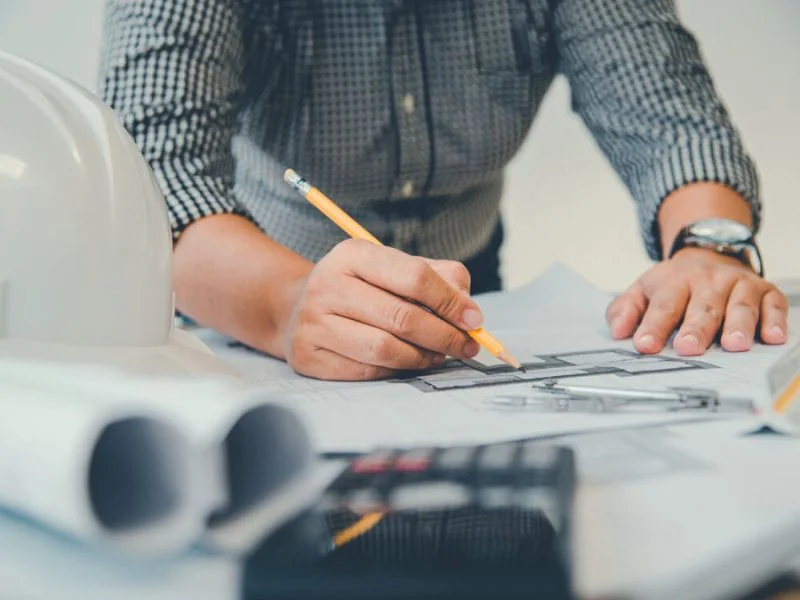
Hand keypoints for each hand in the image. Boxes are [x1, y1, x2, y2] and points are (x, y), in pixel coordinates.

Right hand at [282, 239, 483, 379]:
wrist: (297, 308)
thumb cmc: (361, 288)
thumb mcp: (394, 268)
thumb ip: (439, 278)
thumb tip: (469, 311)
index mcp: (352, 254)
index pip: (414, 277)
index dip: (451, 301)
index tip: (474, 320)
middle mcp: (327, 285)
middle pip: (403, 317)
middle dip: (445, 336)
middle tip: (467, 346)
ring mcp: (313, 323)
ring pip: (386, 349)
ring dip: (423, 357)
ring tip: (439, 355)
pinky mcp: (308, 357)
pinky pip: (367, 371)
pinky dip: (397, 370)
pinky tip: (408, 363)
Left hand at [606, 248, 787, 355]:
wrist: (708, 254)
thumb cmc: (674, 284)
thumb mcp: (642, 290)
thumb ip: (626, 310)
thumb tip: (618, 331)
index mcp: (674, 281)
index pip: (663, 306)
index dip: (653, 326)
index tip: (645, 345)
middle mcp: (708, 281)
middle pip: (702, 307)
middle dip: (695, 328)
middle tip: (688, 347)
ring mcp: (738, 284)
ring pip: (739, 305)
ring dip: (738, 324)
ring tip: (734, 344)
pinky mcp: (765, 291)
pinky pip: (773, 304)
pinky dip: (775, 320)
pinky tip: (772, 337)